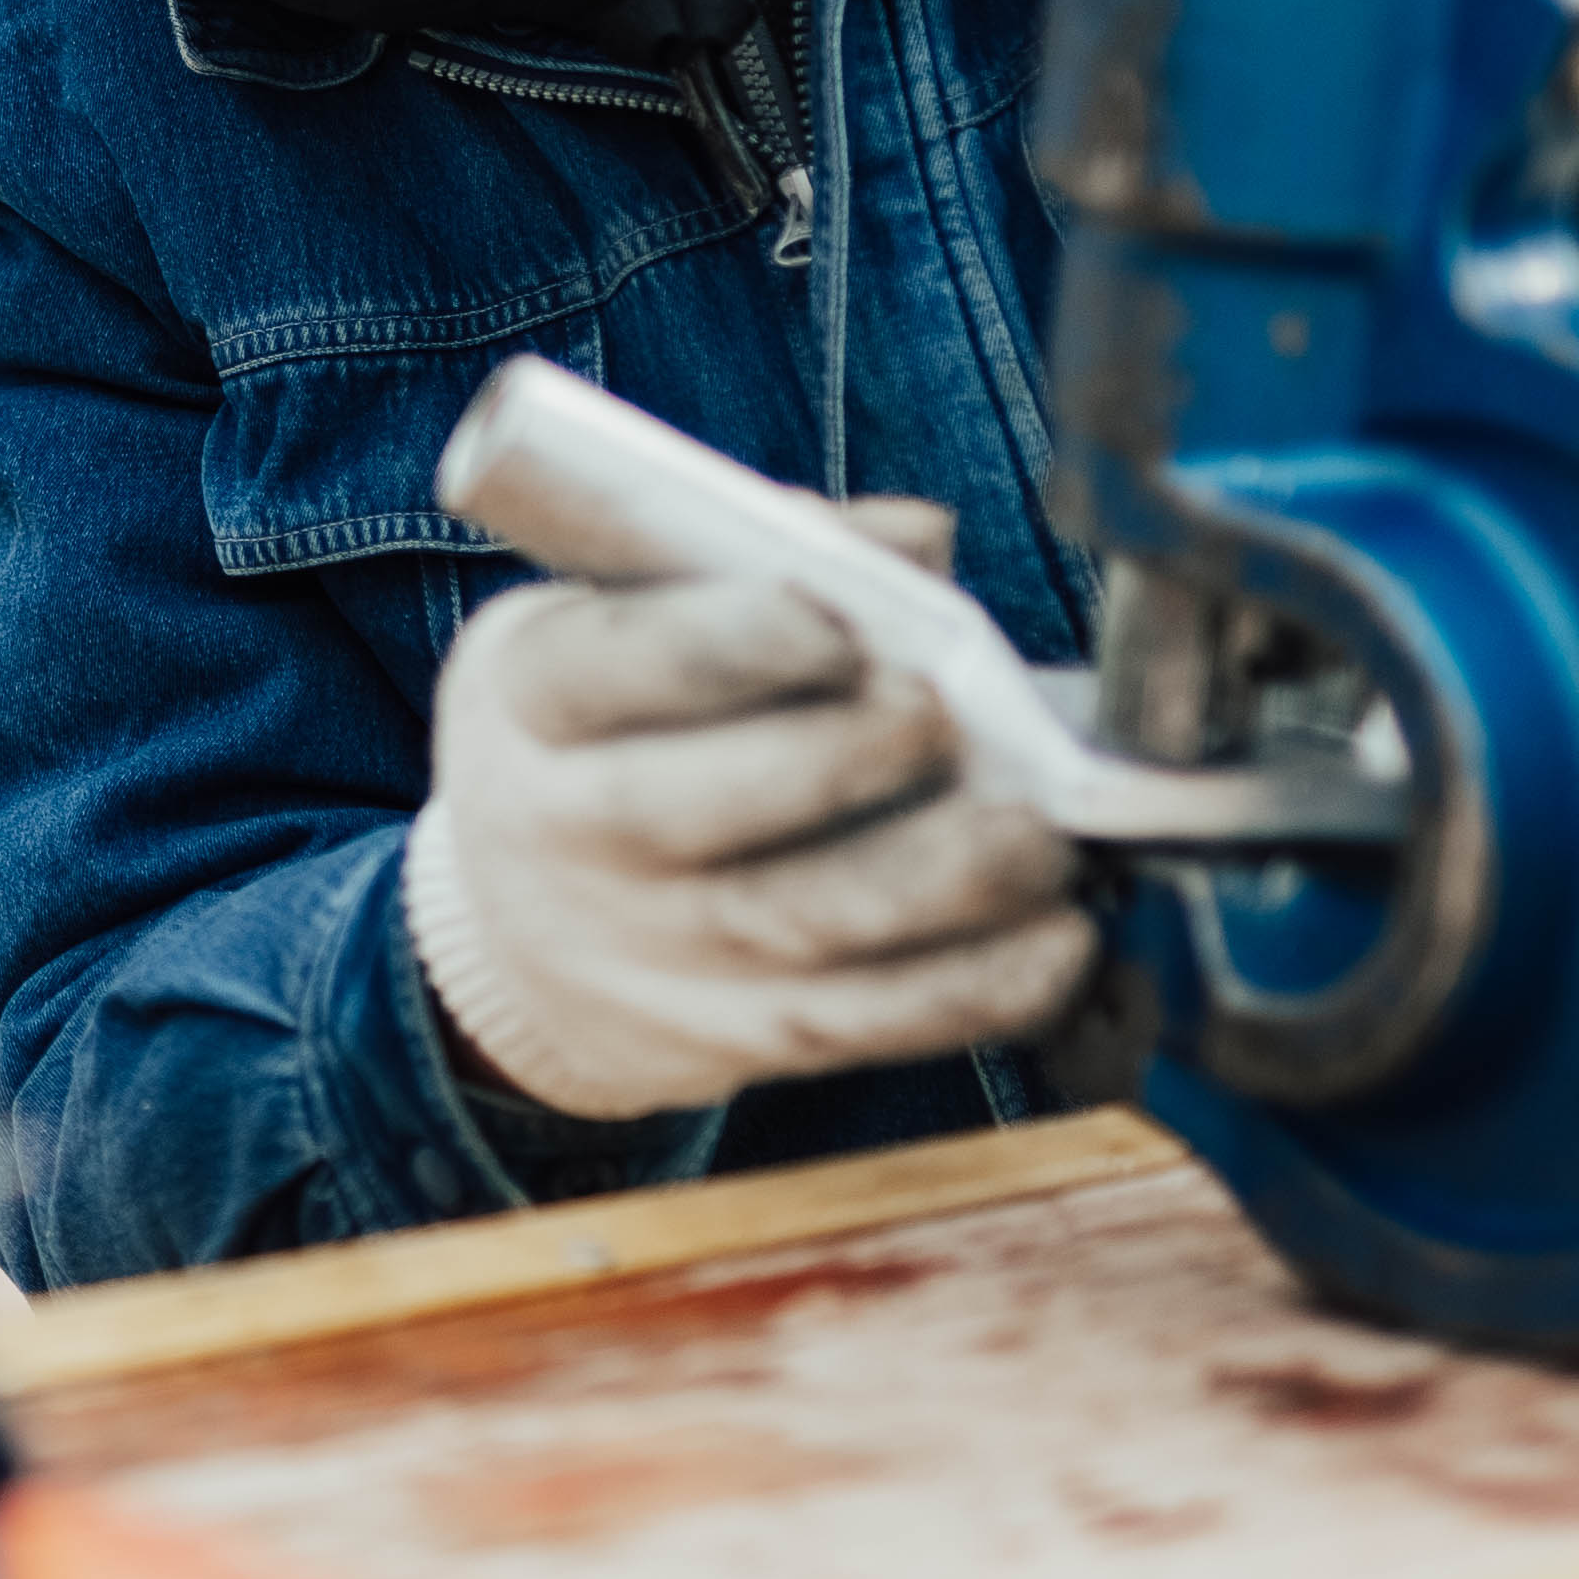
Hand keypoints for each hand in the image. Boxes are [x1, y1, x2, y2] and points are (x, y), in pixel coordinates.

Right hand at [398, 508, 1092, 1120]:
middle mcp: (564, 827)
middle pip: (687, 809)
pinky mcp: (724, 1036)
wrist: (525, 926)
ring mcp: (641, 947)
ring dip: (936, 882)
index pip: (613, 664)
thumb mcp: (630, 611)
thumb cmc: (616, 725)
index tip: (835, 624)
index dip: (727, 644)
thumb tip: (917, 543)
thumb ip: (768, 555)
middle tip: (939, 719)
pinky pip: (855, 1024)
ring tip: (1036, 836)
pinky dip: (969, 988)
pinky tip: (1053, 941)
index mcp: (532, 692)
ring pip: (791, 927)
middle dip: (834, 760)